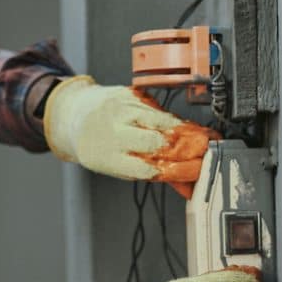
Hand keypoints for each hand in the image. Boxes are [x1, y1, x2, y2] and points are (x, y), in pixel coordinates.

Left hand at [43, 75, 219, 196]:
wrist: (75, 114)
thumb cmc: (99, 146)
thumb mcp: (120, 167)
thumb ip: (154, 174)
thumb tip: (188, 186)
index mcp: (109, 158)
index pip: (148, 168)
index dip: (176, 170)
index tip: (196, 171)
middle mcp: (113, 132)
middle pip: (158, 142)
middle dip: (186, 148)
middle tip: (206, 151)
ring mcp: (121, 110)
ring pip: (163, 121)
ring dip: (186, 131)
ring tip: (202, 138)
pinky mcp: (129, 94)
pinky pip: (159, 107)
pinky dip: (173, 118)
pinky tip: (182, 125)